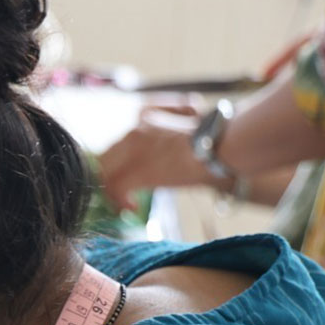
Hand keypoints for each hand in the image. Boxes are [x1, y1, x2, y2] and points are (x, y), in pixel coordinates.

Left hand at [97, 105, 215, 211]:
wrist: (220, 144)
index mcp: (143, 116)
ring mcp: (133, 151)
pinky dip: (120, 202)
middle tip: (118, 193)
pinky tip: (131, 208)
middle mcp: (133, 130)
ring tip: (124, 204)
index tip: (122, 176)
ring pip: (106, 175)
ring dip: (113, 192)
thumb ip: (166, 131)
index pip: (117, 142)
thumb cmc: (212, 136)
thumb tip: (161, 147)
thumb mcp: (185, 122)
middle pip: (104, 159)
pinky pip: (116, 191)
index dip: (115, 162)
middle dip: (110, 178)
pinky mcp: (139, 171)